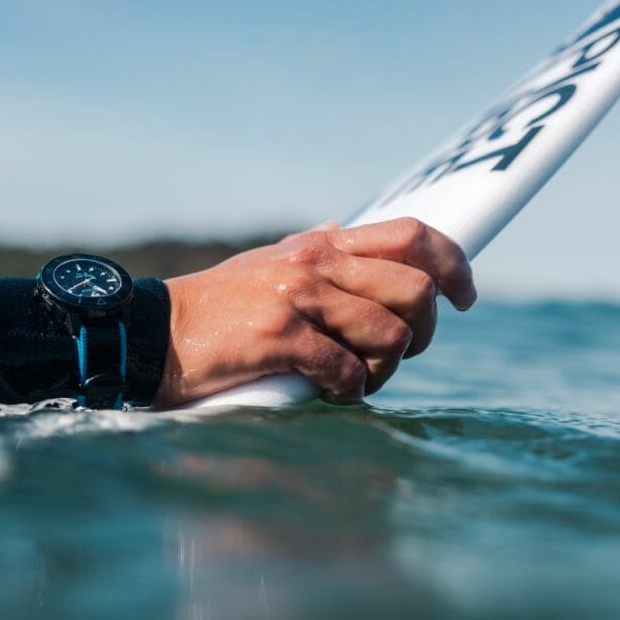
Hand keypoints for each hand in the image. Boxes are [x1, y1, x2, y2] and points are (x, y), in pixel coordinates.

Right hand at [153, 217, 475, 405]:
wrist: (153, 334)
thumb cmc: (214, 310)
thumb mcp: (264, 265)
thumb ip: (309, 250)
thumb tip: (341, 227)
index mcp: (318, 245)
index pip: (412, 236)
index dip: (455, 265)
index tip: (466, 298)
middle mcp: (314, 262)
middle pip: (415, 289)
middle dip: (424, 333)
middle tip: (398, 357)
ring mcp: (297, 296)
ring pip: (390, 335)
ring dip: (383, 371)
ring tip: (355, 382)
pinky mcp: (278, 335)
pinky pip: (347, 369)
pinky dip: (348, 390)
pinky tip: (327, 391)